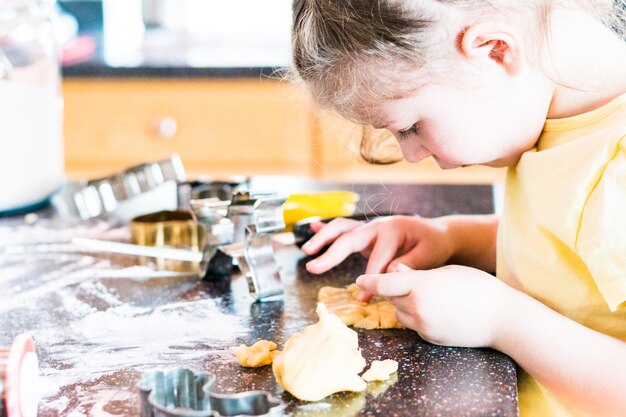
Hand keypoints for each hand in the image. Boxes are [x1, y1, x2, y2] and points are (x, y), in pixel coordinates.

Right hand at [301, 215, 454, 276]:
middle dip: (331, 254)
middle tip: (312, 268)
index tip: (362, 300)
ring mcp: (370, 227)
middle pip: (350, 238)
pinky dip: (328, 228)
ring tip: (307, 250)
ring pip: (342, 228)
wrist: (437, 233)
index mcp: (393, 230)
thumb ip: (407, 264)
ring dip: (323, 238)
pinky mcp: (366, 232)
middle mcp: (378, 225)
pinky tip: (313, 227)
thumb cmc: (432, 246)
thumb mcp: (427, 257)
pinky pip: (344, 228)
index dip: (370, 280)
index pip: (376, 259)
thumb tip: (388, 273)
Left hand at [356, 264, 511, 347]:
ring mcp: (423, 326)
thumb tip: (397, 272)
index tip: (359, 279)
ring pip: (401, 313)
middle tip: (411, 281)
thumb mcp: (446, 272)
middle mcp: (417, 308)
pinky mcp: (429, 338)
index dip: (370, 280)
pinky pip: (414, 324)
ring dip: (405, 304)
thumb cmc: (477, 287)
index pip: (383, 283)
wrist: (502, 319)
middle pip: (392, 297)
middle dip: (395, 289)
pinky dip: (417, 317)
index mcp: (419, 286)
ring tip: (430, 295)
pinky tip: (438, 310)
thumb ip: (418, 273)